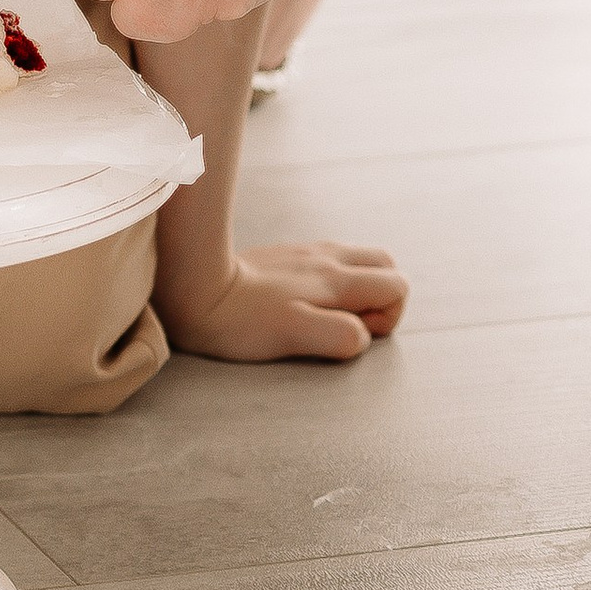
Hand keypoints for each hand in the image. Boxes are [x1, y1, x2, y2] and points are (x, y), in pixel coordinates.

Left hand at [154, 239, 407, 364]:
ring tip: (324, 316)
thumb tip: (363, 336)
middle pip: (385, 264)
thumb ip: (338, 334)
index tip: (353, 333)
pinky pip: (330, 262)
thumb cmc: (242, 320)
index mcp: (336, 278)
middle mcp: (327, 258)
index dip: (388, 317)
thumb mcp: (293, 335)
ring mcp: (307, 253)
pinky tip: (303, 303)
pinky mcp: (287, 256)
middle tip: (346, 325)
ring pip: (358, 261)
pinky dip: (334, 283)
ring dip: (358, 290)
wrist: (193, 285)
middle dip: (383, 299)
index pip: (397, 284)